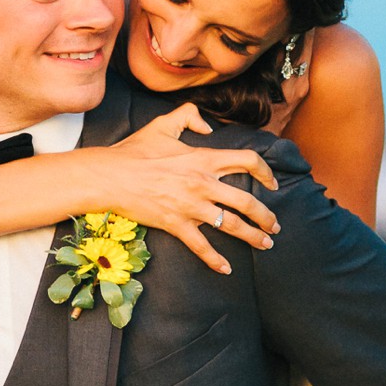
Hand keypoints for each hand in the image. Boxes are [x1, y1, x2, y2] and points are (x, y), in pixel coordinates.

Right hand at [92, 103, 279, 273]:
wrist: (110, 176)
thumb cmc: (134, 150)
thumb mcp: (162, 124)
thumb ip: (189, 116)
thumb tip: (208, 126)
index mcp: (203, 158)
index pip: (247, 161)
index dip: (265, 172)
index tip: (272, 183)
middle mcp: (203, 184)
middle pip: (247, 201)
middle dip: (267, 216)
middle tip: (275, 226)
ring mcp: (191, 206)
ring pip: (232, 225)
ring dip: (253, 237)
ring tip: (265, 245)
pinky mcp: (176, 224)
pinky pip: (201, 246)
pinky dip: (215, 260)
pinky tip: (226, 269)